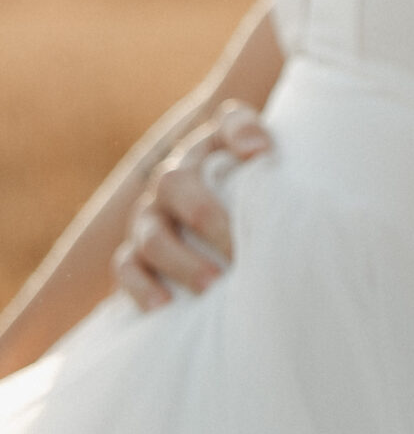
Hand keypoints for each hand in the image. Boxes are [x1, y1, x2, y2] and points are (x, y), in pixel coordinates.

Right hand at [114, 101, 271, 310]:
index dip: (243, 134)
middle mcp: (174, 179)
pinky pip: (126, 268)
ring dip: (182, 262)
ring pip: (151, 236)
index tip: (263, 154)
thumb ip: (263, 151)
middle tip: (240, 252)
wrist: (228, 227)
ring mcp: (149, 217)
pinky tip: (163, 307)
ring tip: (212, 286)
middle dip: (209, 220)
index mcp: (212, 150)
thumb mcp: (268, 172)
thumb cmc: (257, 200)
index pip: (229, 127)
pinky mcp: (134, 255)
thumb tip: (259, 151)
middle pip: (176, 185)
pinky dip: (141, 287)